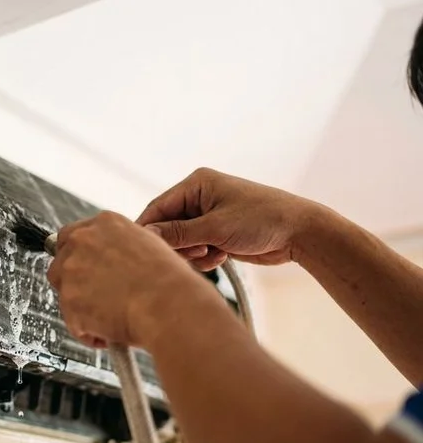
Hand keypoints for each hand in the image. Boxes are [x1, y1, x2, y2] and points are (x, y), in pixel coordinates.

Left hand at [47, 212, 228, 347]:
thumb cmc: (169, 282)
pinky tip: (111, 332)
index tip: (86, 268)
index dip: (79, 256)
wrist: (169, 305)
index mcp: (105, 224)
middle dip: (74, 281)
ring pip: (64, 291)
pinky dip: (88, 331)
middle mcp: (84, 241)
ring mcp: (72, 269)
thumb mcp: (150, 246)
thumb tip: (118, 260)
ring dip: (82, 307)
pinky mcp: (69, 300)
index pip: (74, 235)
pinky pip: (73, 321)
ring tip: (109, 318)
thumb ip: (123, 248)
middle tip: (96, 297)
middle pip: (61, 261)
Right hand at [137, 168, 320, 269]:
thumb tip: (146, 235)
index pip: (158, 207)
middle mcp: (199, 197)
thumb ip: (178, 233)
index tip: (142, 252)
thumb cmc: (260, 220)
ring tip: (213, 253)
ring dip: (193, 253)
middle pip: (168, 226)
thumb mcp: (215, 227)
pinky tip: (222, 256)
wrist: (300, 232)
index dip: (148, 229)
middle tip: (197, 252)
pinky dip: (205, 257)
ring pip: (182, 241)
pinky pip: (197, 249)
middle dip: (179, 244)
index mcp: (196, 184)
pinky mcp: (218, 233)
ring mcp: (209, 216)